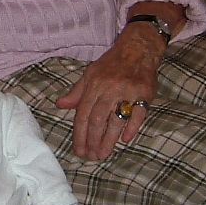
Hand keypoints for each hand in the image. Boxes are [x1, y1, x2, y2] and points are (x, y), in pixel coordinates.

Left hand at [55, 28, 160, 159]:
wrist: (138, 48)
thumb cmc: (111, 64)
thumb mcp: (90, 74)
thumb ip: (76, 92)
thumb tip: (60, 105)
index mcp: (94, 84)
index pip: (83, 113)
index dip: (80, 133)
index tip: (79, 149)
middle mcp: (109, 88)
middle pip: (98, 119)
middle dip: (93, 140)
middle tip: (91, 156)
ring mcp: (128, 91)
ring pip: (116, 119)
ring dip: (109, 139)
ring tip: (104, 154)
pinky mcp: (144, 94)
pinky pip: (138, 114)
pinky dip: (132, 127)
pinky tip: (125, 140)